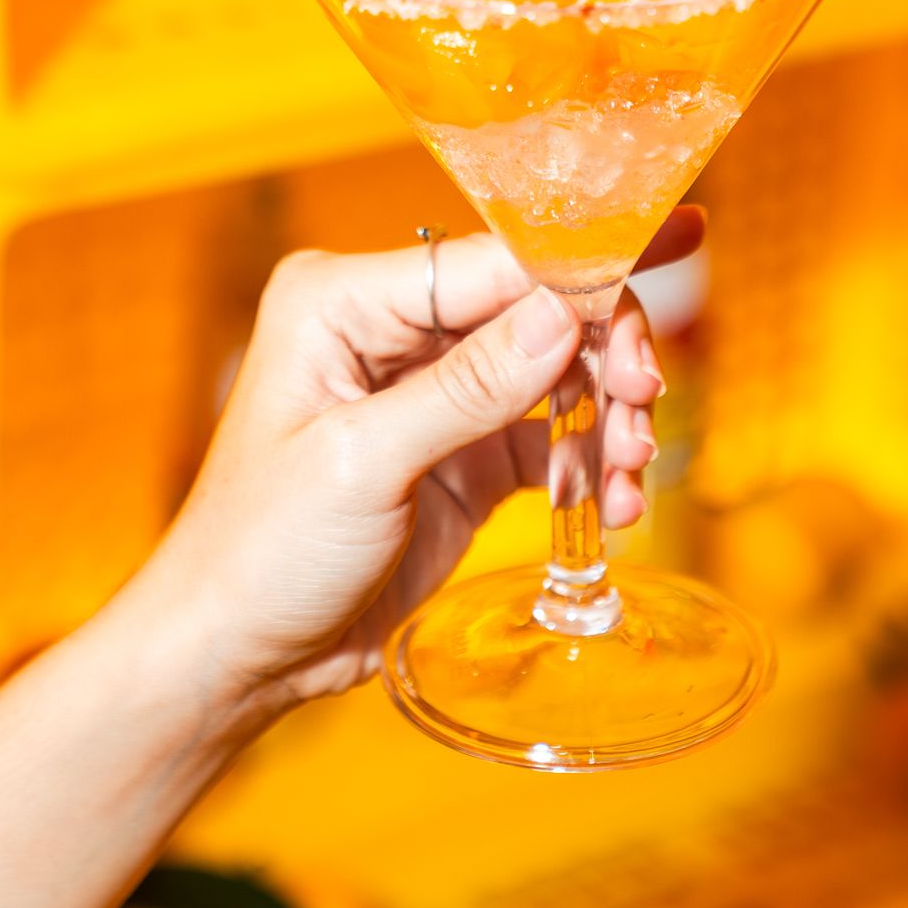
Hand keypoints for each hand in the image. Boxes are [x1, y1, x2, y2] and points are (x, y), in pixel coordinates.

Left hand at [146, 209, 703, 712]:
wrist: (233, 660)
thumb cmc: (257, 553)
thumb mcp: (360, 465)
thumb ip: (466, 388)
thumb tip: (562, 314)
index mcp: (343, 299)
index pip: (487, 261)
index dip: (580, 266)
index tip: (674, 247)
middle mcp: (390, 330)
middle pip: (534, 306)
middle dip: (603, 350)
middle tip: (644, 401)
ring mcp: (431, 391)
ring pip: (555, 370)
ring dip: (607, 414)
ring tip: (630, 473)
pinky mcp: (463, 453)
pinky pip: (550, 436)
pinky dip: (591, 463)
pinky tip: (612, 504)